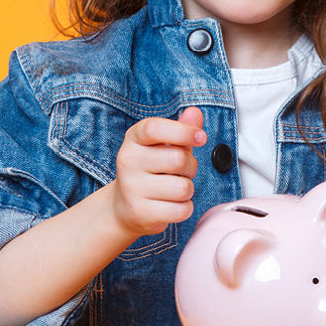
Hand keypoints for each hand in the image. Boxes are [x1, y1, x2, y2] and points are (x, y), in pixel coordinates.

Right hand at [109, 107, 205, 236]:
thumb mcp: (164, 145)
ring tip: (175, 188)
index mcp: (134, 139)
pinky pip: (181, 210)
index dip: (183, 131)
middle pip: (178, 159)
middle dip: (191, 166)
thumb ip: (181, 129)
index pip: (154, 128)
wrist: (124, 206)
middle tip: (182, 171)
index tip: (201, 137)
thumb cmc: (151, 170)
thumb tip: (195, 113)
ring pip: (183, 187)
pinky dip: (184, 208)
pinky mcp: (140, 212)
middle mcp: (128, 161)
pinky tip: (171, 204)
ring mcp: (132, 188)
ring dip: (188, 189)